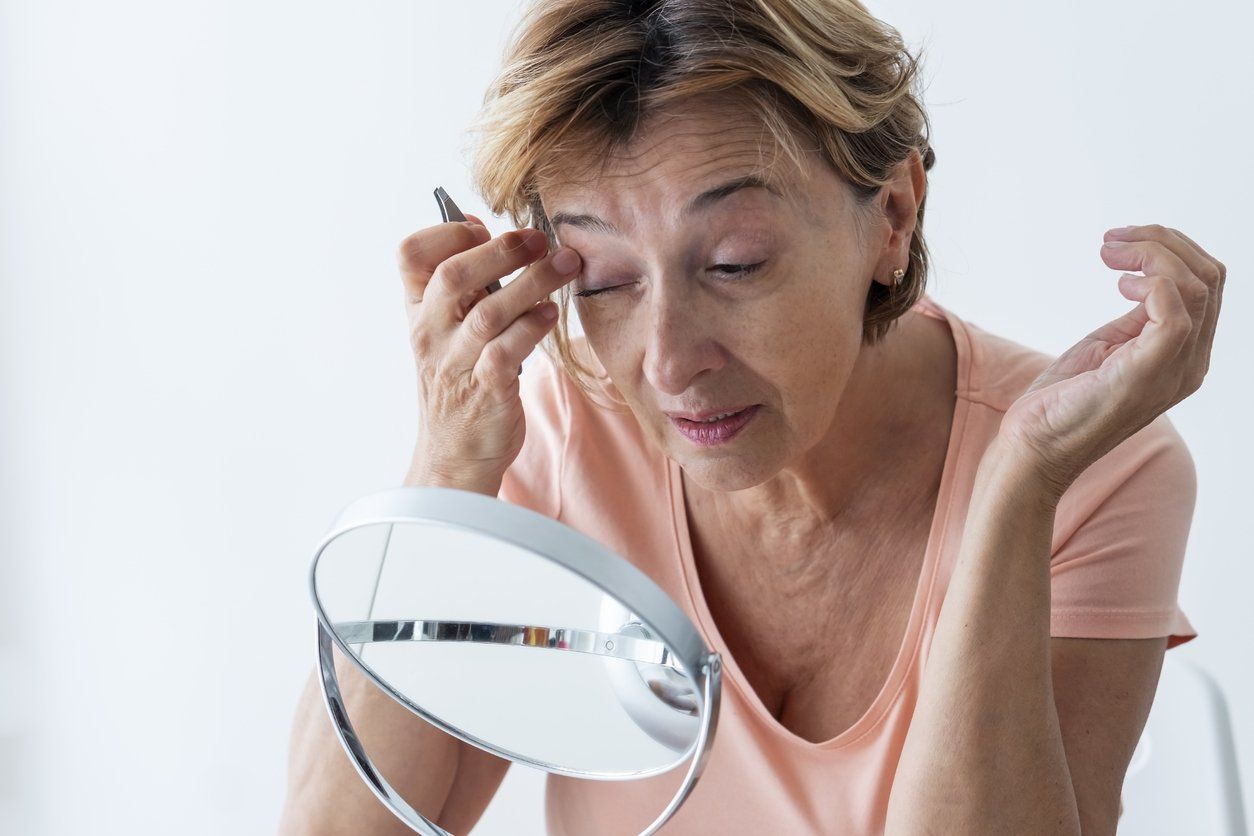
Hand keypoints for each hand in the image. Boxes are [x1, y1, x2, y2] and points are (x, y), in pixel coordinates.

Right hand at [398, 216, 580, 489]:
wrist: (454, 455)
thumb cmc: (459, 382)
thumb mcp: (447, 328)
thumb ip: (460, 281)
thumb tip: (474, 223)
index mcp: (417, 311)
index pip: (411, 255)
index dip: (447, 232)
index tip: (483, 227)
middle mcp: (430, 334)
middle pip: (454, 276)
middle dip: (502, 250)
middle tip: (541, 239)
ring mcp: (455, 363)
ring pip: (488, 312)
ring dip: (532, 283)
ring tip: (566, 266)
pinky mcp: (485, 390)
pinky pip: (507, 351)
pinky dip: (532, 327)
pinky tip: (552, 313)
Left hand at [995, 224, 1225, 496]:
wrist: (1035, 449)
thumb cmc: (1062, 403)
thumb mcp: (1108, 348)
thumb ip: (1137, 319)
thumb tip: (1148, 281)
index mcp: (1184, 356)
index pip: (1207, 285)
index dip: (1170, 250)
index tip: (1119, 244)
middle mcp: (1191, 364)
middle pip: (1211, 277)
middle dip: (1163, 242)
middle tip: (1113, 241)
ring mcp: (1176, 370)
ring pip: (1198, 285)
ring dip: (1153, 252)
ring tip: (1109, 252)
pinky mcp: (1150, 372)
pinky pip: (1177, 311)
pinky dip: (1151, 280)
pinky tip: (1118, 282)